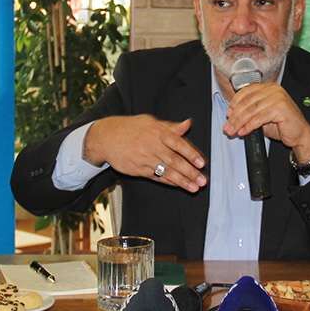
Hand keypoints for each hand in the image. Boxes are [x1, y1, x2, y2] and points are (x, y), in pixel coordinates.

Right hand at [84, 115, 206, 192]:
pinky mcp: (138, 170)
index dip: (191, 154)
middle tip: (203, 180)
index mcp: (157, 132)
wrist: (106, 137)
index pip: (178, 144)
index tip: (201, 163)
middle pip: (174, 161)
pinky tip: (178, 185)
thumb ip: (171, 126)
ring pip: (167, 171)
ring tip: (194, 188)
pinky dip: (169, 182)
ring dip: (182, 181)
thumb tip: (188, 124)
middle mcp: (152, 146)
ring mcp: (145, 159)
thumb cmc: (131, 128)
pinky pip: (156, 177)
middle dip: (190, 172)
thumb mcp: (150, 122)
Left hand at [222, 82, 309, 159]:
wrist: (300, 135)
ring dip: (239, 122)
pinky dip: (249, 126)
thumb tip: (232, 116)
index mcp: (268, 87)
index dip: (234, 103)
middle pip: (247, 102)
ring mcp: (278, 98)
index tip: (228, 114)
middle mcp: (273, 89)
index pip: (246, 91)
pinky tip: (243, 132)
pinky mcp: (280, 108)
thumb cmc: (282, 125)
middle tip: (227, 127)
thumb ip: (249, 112)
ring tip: (233, 131)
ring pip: (251, 110)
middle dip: (235, 116)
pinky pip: (259, 118)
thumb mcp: (262, 116)